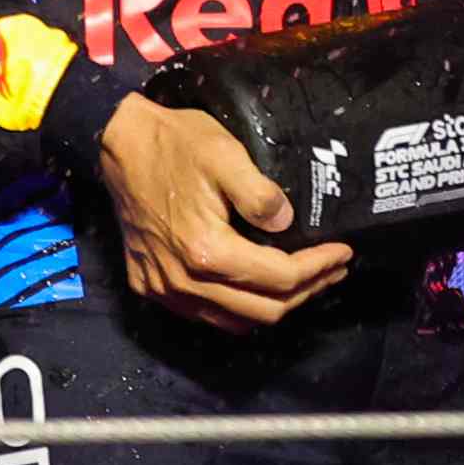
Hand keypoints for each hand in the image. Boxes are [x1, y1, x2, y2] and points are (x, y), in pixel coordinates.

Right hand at [100, 95, 353, 329]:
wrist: (119, 144)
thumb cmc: (175, 145)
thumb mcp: (226, 156)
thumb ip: (260, 195)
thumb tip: (288, 224)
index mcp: (205, 251)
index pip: (279, 278)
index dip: (317, 268)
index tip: (344, 252)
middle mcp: (183, 281)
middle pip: (262, 310)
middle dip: (306, 291)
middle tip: (334, 269)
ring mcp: (163, 288)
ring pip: (233, 320)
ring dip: (275, 305)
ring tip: (306, 280)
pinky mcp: (149, 284)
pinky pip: (204, 314)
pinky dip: (239, 308)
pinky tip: (258, 287)